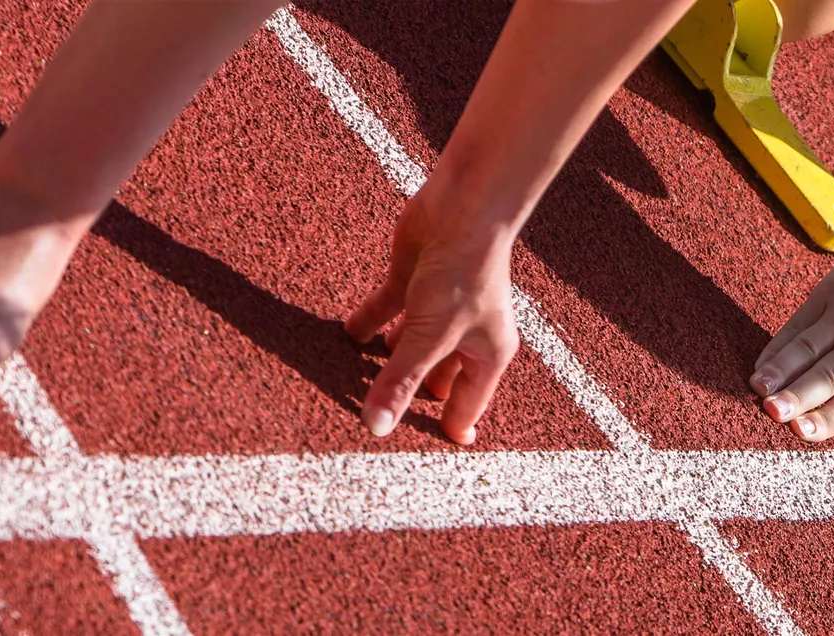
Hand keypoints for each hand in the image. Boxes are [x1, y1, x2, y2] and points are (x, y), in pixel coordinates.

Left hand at [345, 186, 519, 445]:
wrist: (462, 209)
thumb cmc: (464, 273)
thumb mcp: (430, 338)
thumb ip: (400, 382)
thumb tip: (376, 428)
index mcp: (486, 354)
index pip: (466, 405)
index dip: (445, 429)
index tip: (420, 458)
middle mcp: (465, 336)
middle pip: (434, 379)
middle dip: (409, 396)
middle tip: (376, 421)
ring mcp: (437, 311)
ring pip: (408, 348)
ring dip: (385, 362)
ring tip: (353, 386)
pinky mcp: (412, 284)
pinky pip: (387, 313)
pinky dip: (368, 325)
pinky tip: (347, 336)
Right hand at [750, 226, 833, 443]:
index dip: (825, 419)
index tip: (800, 432)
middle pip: (824, 374)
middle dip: (794, 396)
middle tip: (769, 412)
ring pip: (805, 347)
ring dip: (778, 369)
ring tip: (756, 388)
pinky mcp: (833, 289)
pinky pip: (800, 322)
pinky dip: (779, 345)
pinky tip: (762, 364)